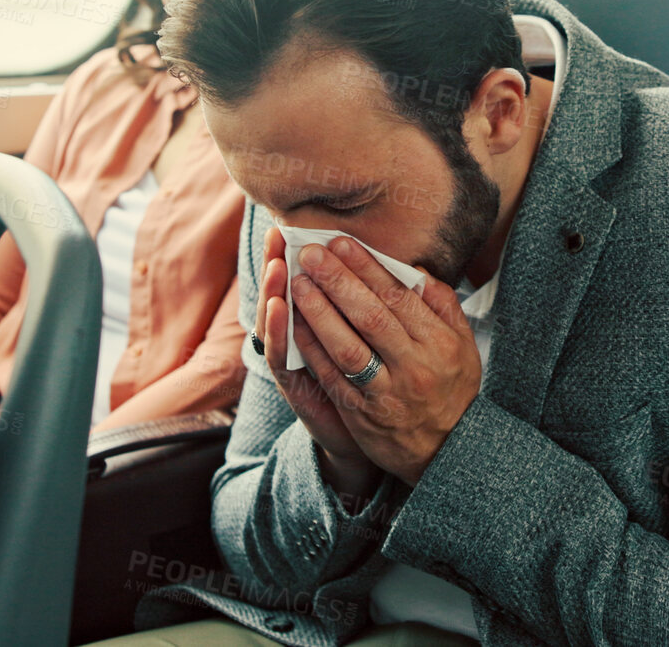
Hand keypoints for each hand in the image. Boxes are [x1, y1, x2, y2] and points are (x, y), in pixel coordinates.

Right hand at [255, 228, 379, 499]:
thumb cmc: (373, 386)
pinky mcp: (295, 389)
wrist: (364, 443)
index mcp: (323, 324)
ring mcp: (295, 364)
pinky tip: (278, 307)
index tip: (289, 225)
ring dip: (275, 290)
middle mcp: (302, 340)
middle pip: (284, 294)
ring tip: (276, 262)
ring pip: (278, 321)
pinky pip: (282, 357)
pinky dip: (280, 331)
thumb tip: (392, 267)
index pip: (302, 281)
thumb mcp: (377, 344)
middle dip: (279, 262)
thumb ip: (377, 308)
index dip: (293, 256)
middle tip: (276, 233)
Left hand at [287, 237, 481, 485]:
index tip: (340, 242)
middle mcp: (414, 366)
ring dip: (319, 312)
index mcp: (440, 343)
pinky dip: (312, 348)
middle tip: (309, 252)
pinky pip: (333, 377)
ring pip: (348, 347)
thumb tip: (415, 269)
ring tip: (296, 281)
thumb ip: (443, 305)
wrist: (448, 451)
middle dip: (337, 281)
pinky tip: (293, 324)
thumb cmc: (452, 387)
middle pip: (371, 317)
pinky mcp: (362, 414)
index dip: (367, 267)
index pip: (398, 297)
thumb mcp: (464, 344)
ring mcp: (386, 393)